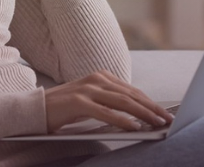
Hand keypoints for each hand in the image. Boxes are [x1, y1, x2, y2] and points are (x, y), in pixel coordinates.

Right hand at [44, 71, 174, 132]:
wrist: (36, 108)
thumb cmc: (65, 109)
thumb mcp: (91, 101)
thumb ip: (110, 103)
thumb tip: (136, 116)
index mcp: (101, 77)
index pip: (132, 90)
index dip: (150, 102)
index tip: (164, 112)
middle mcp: (96, 79)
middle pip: (131, 94)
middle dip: (152, 108)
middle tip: (167, 119)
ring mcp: (87, 89)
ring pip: (122, 101)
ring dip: (142, 113)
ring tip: (156, 123)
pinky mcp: (78, 101)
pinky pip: (105, 112)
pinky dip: (121, 119)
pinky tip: (133, 126)